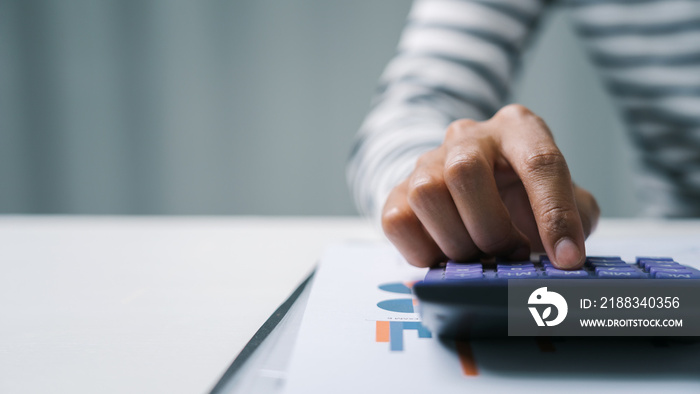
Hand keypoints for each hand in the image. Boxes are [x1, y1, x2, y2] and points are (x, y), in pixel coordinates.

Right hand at [381, 104, 599, 268]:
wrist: (470, 188)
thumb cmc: (523, 197)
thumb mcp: (563, 199)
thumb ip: (574, 220)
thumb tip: (564, 258)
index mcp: (517, 128)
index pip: (539, 161)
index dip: (555, 214)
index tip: (566, 259)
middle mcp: (468, 136)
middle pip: (464, 171)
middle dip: (491, 227)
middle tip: (510, 253)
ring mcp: (427, 161)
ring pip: (425, 193)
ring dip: (456, 241)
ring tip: (479, 256)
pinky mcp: (397, 191)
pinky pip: (396, 220)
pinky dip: (423, 251)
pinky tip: (447, 257)